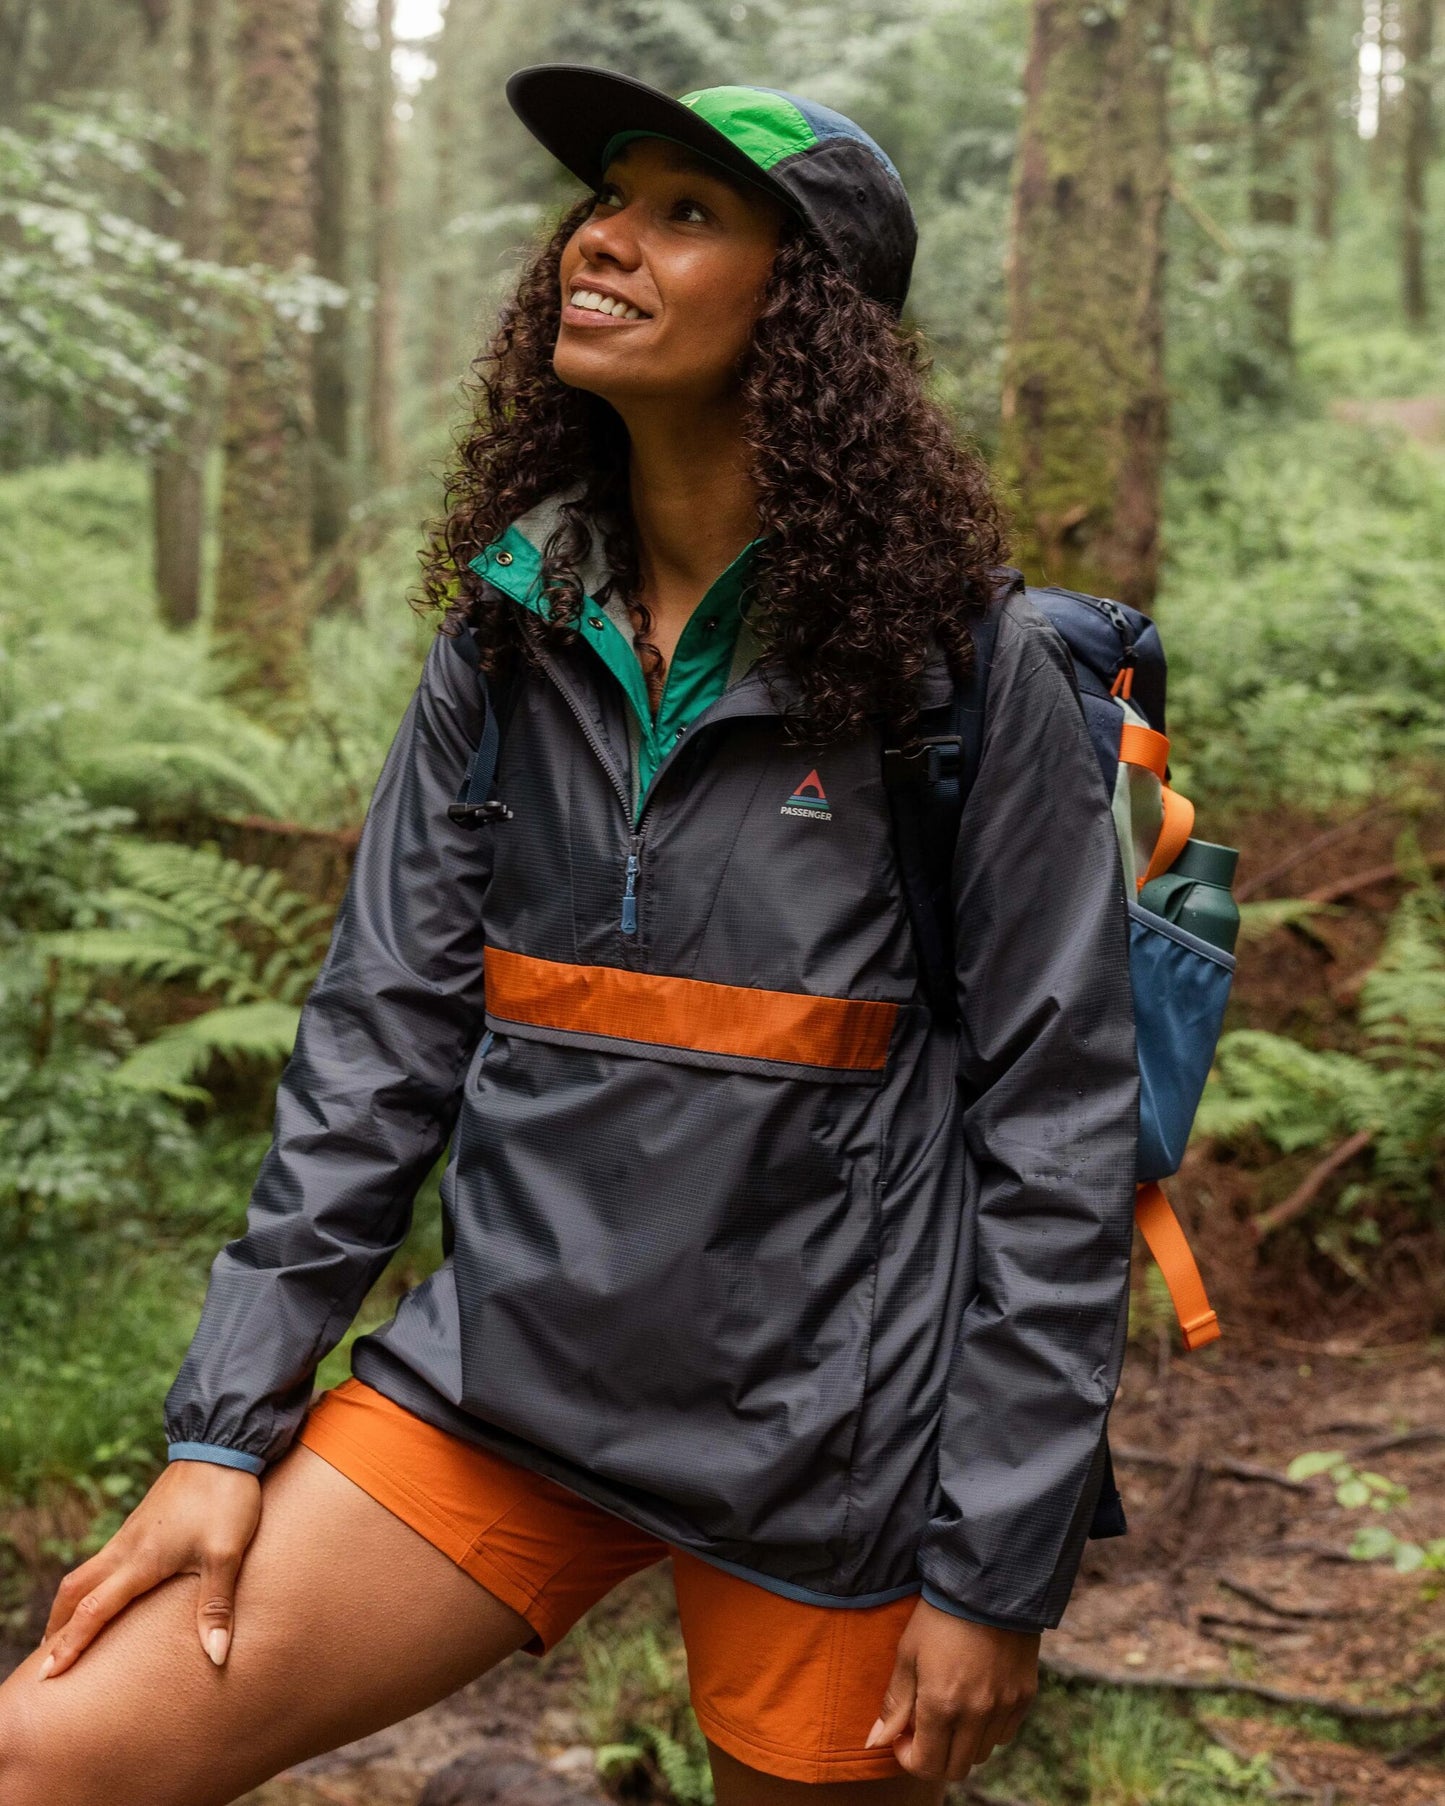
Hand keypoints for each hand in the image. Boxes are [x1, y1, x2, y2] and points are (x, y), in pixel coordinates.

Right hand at [38, 1458, 262, 1678]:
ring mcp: (131, 1533)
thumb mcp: (227, 1554)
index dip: (69, 1646)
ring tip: (67, 1632)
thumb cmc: (224, 1499)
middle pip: (74, 1590)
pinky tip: (106, 1590)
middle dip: (57, 1627)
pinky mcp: (142, 1522)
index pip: (92, 1611)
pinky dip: (91, 1583)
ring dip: (70, 1604)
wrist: (221, 1444)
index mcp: (139, 1561)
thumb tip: (217, 1657)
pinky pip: (104, 1559)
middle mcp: (126, 1548)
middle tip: (46, 1660)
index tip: (47, 1676)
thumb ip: (216, 1606)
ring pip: (87, 1572)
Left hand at [865, 1598, 1038, 1781]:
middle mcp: (977, 1715)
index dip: (908, 1757)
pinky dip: (987, 1730)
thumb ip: (895, 1704)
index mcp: (942, 1705)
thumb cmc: (940, 1615)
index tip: (902, 1735)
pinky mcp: (1024, 1697)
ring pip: (981, 1753)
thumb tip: (875, 1742)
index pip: (927, 1764)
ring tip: (950, 1710)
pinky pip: (1004, 1734)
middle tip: (923, 1726)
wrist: (988, 1584)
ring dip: (961, 1743)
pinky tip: (975, 1703)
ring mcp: (1004, 1708)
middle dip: (934, 1756)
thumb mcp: (908, 1654)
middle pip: (955, 1768)